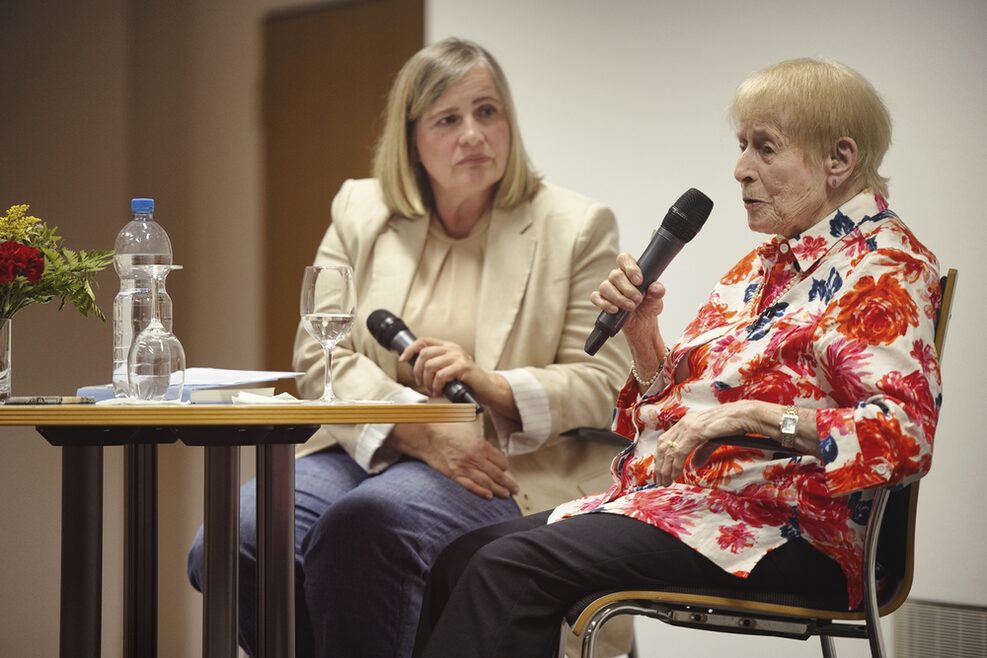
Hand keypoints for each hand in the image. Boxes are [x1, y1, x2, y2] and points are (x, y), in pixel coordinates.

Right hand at [390, 423, 518, 499]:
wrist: (429, 436)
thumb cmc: (448, 432)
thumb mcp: (470, 433)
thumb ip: (481, 445)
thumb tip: (491, 454)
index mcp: (481, 446)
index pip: (500, 460)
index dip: (504, 467)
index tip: (505, 470)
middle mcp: (476, 458)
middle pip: (497, 473)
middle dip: (508, 482)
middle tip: (515, 489)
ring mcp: (465, 467)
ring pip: (487, 482)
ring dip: (499, 490)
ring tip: (506, 495)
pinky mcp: (455, 475)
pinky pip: (470, 486)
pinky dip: (481, 492)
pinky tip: (489, 496)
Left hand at [399, 336, 484, 398]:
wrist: (487, 388)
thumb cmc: (466, 381)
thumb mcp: (448, 370)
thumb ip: (434, 366)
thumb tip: (413, 370)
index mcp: (447, 346)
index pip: (424, 340)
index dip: (410, 349)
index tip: (402, 360)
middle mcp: (452, 348)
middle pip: (424, 354)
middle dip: (417, 371)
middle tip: (421, 384)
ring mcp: (458, 356)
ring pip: (430, 365)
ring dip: (427, 382)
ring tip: (432, 390)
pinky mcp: (464, 367)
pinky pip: (441, 375)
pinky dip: (437, 386)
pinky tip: (439, 391)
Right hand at [590, 252, 665, 344]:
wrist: (642, 323)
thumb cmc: (648, 305)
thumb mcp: (657, 299)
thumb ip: (657, 291)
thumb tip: (655, 288)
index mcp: (630, 271)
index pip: (624, 259)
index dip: (630, 268)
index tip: (638, 281)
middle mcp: (617, 277)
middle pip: (615, 275)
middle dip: (627, 289)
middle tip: (638, 299)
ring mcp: (608, 289)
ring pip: (605, 286)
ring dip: (618, 298)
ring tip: (630, 307)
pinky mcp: (602, 300)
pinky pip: (596, 297)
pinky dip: (604, 303)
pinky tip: (614, 310)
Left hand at [653, 401, 760, 485]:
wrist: (745, 415)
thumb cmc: (732, 425)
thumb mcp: (712, 440)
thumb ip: (701, 452)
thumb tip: (693, 466)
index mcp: (686, 422)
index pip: (665, 440)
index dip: (660, 457)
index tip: (660, 471)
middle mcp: (684, 422)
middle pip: (662, 446)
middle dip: (659, 466)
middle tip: (660, 481)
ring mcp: (688, 426)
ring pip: (668, 450)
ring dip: (665, 468)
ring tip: (666, 481)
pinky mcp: (695, 432)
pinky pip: (680, 452)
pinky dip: (675, 465)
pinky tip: (676, 475)